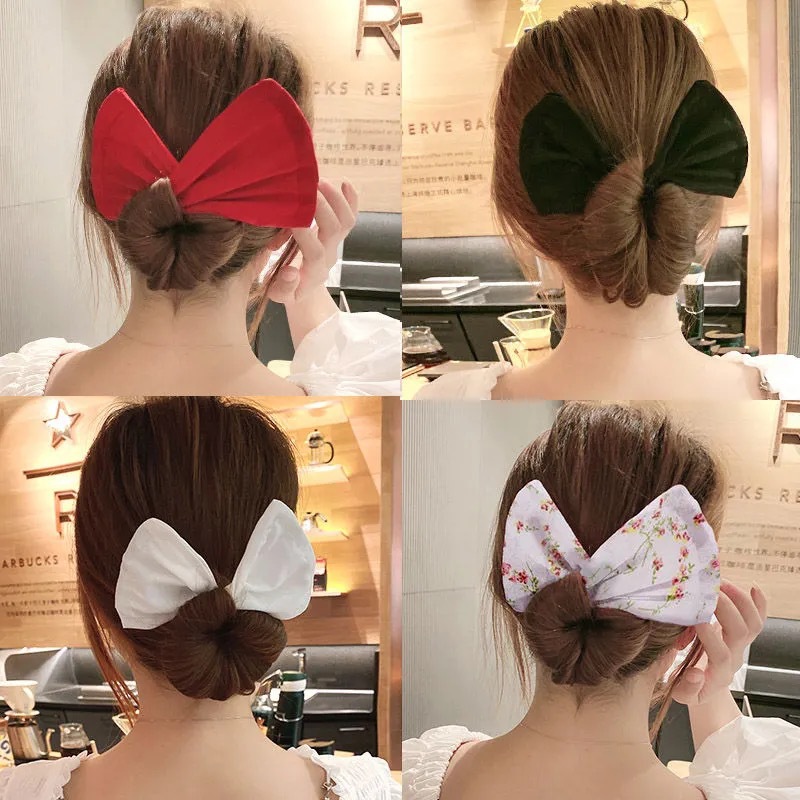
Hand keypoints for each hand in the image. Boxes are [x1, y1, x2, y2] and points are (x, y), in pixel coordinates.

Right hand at [267, 179, 358, 303]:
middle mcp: (329, 255)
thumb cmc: (289, 291)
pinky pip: (351, 216)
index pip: (314, 252)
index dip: (305, 235)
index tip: (290, 219)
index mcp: (313, 271)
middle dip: (320, 207)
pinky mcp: (339, 235)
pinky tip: (344, 181)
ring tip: (318, 181)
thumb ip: (284, 287)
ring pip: (345, 220)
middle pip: (333, 229)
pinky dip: (351, 198)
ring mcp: (336, 243)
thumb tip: (290, 272)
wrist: (306, 292)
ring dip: (335, 198)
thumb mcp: (280, 295)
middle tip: (304, 189)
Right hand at [673, 581, 766, 705]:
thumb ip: (687, 689)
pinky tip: (753, 585)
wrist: (707, 686)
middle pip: (739, 632)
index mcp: (718, 672)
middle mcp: (734, 656)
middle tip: (706, 590)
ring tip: (719, 582)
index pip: (720, 654)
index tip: (695, 620)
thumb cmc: (691, 687)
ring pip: (752, 622)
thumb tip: (695, 674)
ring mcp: (742, 645)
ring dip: (739, 600)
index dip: (710, 637)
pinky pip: (759, 618)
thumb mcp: (683, 695)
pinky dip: (759, 602)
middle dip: (725, 608)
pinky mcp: (745, 635)